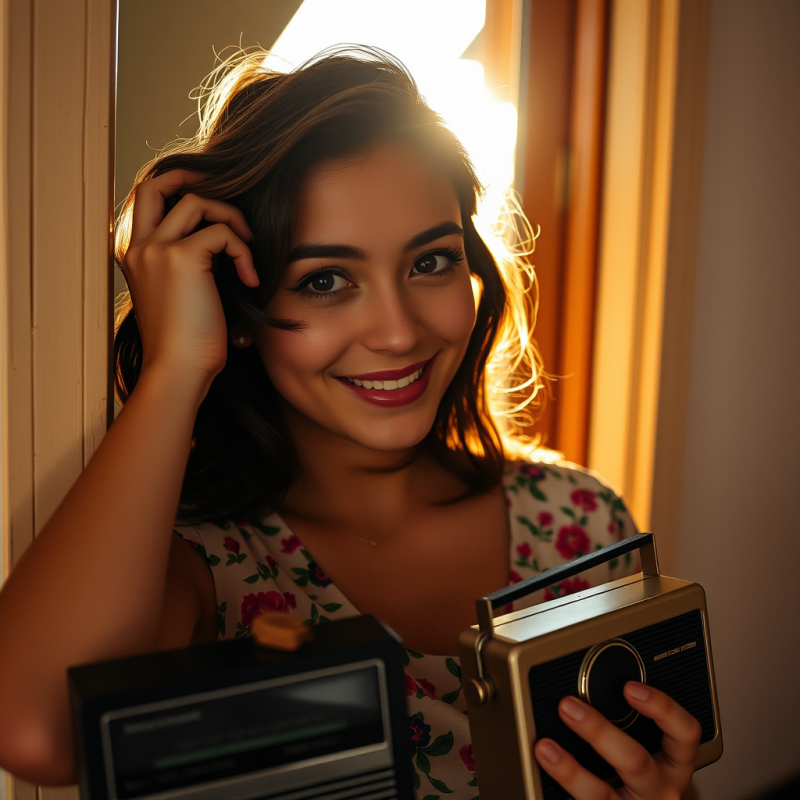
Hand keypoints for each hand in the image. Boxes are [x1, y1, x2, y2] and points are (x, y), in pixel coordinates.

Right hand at [122, 169, 258, 388]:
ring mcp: (156, 249)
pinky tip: (249, 278)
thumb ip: (187, 265)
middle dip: (191, 174)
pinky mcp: (182, 258)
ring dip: (231, 217)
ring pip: (196, 200)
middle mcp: (138, 247)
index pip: (143, 200)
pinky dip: (244, 250)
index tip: (208, 196)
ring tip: (248, 246)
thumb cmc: (185, 345)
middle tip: (226, 189)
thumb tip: (220, 243)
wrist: (177, 371)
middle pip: (155, 182)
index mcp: (133, 256)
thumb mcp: (179, 296)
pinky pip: (222, 232)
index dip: (174, 187)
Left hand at [534, 682, 700, 798]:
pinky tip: (546, 769)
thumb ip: (630, 721)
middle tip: (569, 706)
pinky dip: (562, 784)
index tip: (629, 687)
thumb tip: (589, 680)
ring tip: (545, 747)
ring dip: (571, 770)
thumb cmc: (640, 778)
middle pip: (635, 761)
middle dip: (599, 731)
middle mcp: (659, 790)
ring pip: (602, 794)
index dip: (662, 708)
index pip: (685, 733)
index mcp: (674, 765)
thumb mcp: (649, 749)